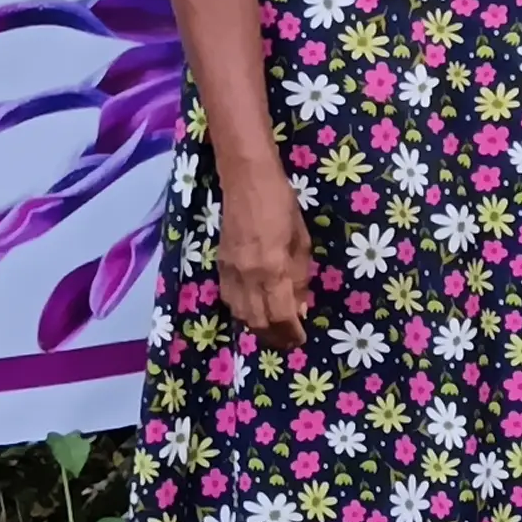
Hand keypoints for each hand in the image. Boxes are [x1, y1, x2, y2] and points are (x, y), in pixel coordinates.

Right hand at [215, 167, 313, 344]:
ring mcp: (231, 272)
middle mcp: (249, 276)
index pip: (281, 315)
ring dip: (258, 328)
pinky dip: (243, 312)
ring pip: (241, 315)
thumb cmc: (282, 205)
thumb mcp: (301, 242)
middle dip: (275, 337)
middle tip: (288, 341)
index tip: (301, 339)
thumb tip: (300, 308)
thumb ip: (300, 278)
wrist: (246, 180)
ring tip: (273, 331)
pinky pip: (229, 300)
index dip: (291, 333)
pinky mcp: (220, 266)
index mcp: (273, 268)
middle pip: (258, 322)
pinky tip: (254, 311)